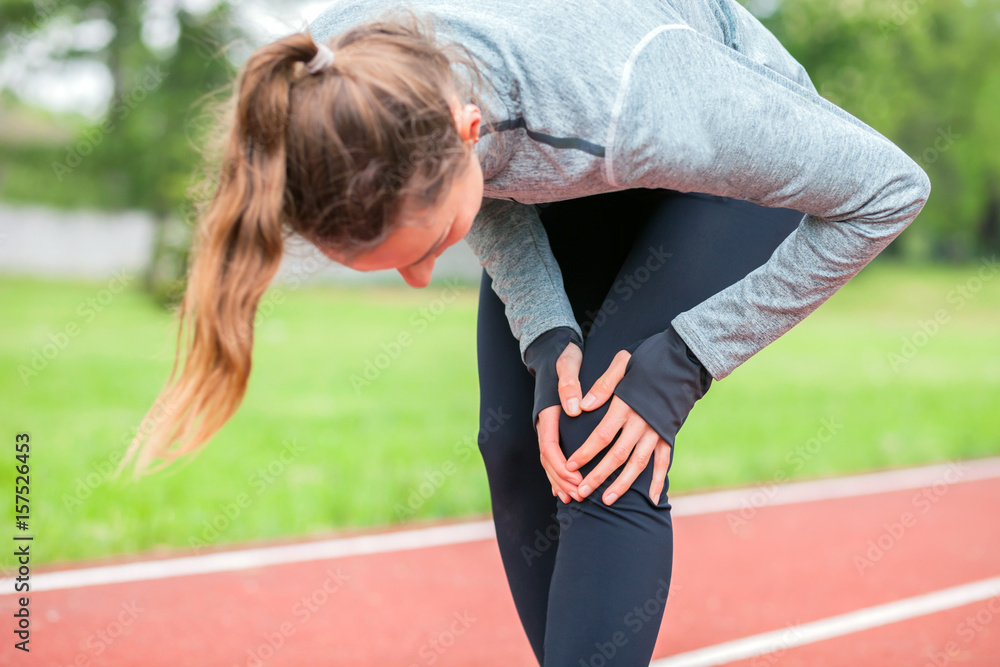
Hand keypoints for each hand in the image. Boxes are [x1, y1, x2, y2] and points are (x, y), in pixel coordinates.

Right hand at [536, 340, 584, 503]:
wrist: (552, 348)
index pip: (550, 446)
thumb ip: (569, 384)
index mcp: (548, 411)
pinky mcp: (553, 426)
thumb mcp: (568, 364)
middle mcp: (544, 421)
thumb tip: (572, 409)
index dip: (561, 466)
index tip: (576, 479)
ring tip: (574, 498)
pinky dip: (558, 472)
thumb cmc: (565, 356)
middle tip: (579, 496)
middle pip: (548, 459)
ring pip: (549, 460)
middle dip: (562, 480)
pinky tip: (565, 487)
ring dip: (560, 480)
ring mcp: (547, 425)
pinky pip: (553, 455)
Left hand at [564, 350, 671, 506]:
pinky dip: (658, 480)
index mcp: (626, 406)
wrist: (683, 361)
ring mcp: (656, 431)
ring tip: (607, 500)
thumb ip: (602, 386)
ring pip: (638, 464)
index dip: (585, 453)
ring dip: (622, 484)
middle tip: (581, 492)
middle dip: (598, 475)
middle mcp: (641, 423)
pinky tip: (651, 498)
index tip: (570, 466)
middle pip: (617, 455)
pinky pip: (663, 461)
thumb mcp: (623, 364)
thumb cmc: (649, 360)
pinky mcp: (668, 434)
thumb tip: (583, 406)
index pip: (601, 436)